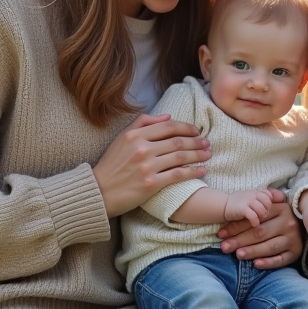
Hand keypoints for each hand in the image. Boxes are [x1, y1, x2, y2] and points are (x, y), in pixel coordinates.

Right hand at [93, 114, 210, 217]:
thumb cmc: (111, 164)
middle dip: (196, 141)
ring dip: (198, 155)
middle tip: (207, 142)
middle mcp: (142, 149)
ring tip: (208, 154)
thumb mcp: (122, 138)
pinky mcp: (151, 184)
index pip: (168, 126)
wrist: (99, 191)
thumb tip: (168, 117)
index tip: (196, 131)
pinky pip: (178, 175)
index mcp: (135, 135)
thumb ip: (143, 123)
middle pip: (177, 141)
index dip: (186, 127)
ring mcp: (147, 167)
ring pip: (180, 157)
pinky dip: (193, 172)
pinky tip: (202, 170)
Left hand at [217, 190, 302, 269]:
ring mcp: (293, 239)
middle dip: (240, 240)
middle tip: (224, 247)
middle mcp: (288, 223)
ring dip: (252, 251)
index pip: (255, 219)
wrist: (307, 225)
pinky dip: (268, 262)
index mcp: (281, 209)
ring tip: (238, 254)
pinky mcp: (296, 252)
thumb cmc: (281, 216)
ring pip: (270, 246)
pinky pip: (281, 259)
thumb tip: (259, 195)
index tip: (221, 234)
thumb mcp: (275, 204)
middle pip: (260, 233)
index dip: (236, 226)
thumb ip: (265, 200)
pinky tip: (256, 264)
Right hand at [224, 189, 275, 227]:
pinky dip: (255, 221)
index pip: (269, 195)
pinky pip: (253, 216)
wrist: (222, 206)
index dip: (270, 203)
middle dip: (268, 210)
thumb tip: (274, 204)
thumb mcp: (249, 198)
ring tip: (259, 220)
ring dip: (262, 216)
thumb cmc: (238, 204)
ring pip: (262, 209)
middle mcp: (252, 195)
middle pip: (267, 202)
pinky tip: (254, 224)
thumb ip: (260, 199)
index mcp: (255, 192)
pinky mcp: (242, 209)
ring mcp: (247, 201)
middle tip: (264, 216)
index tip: (267, 209)